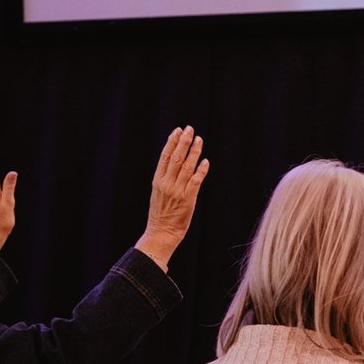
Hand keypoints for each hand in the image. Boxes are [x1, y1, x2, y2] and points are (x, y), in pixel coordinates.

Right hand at [133, 126, 208, 270]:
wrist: (161, 233)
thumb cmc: (161, 214)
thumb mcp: (158, 193)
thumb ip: (166, 178)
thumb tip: (175, 163)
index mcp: (158, 181)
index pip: (165, 156)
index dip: (172, 142)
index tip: (178, 130)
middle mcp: (167, 184)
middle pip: (176, 158)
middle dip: (183, 142)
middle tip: (190, 129)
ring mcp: (177, 191)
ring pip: (187, 166)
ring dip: (194, 152)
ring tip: (199, 140)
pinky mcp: (188, 199)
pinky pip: (196, 181)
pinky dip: (201, 170)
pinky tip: (205, 161)